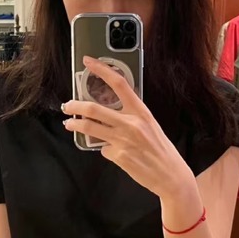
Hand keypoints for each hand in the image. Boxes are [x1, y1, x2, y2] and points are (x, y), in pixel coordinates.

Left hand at [62, 56, 194, 198]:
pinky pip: (102, 149)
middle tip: (67, 105)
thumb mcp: (150, 125)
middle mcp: (131, 123)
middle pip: (94, 109)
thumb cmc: (161, 149)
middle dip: (75, 106)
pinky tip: (113, 153)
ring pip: (90, 128)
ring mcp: (123, 140)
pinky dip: (104, 149)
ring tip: (69, 124)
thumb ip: (131, 116)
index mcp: (141, 111)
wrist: (171, 175)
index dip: (102, 70)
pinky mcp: (118, 156)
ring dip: (75, 125)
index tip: (88, 62)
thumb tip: (108, 113)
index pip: (119, 83)